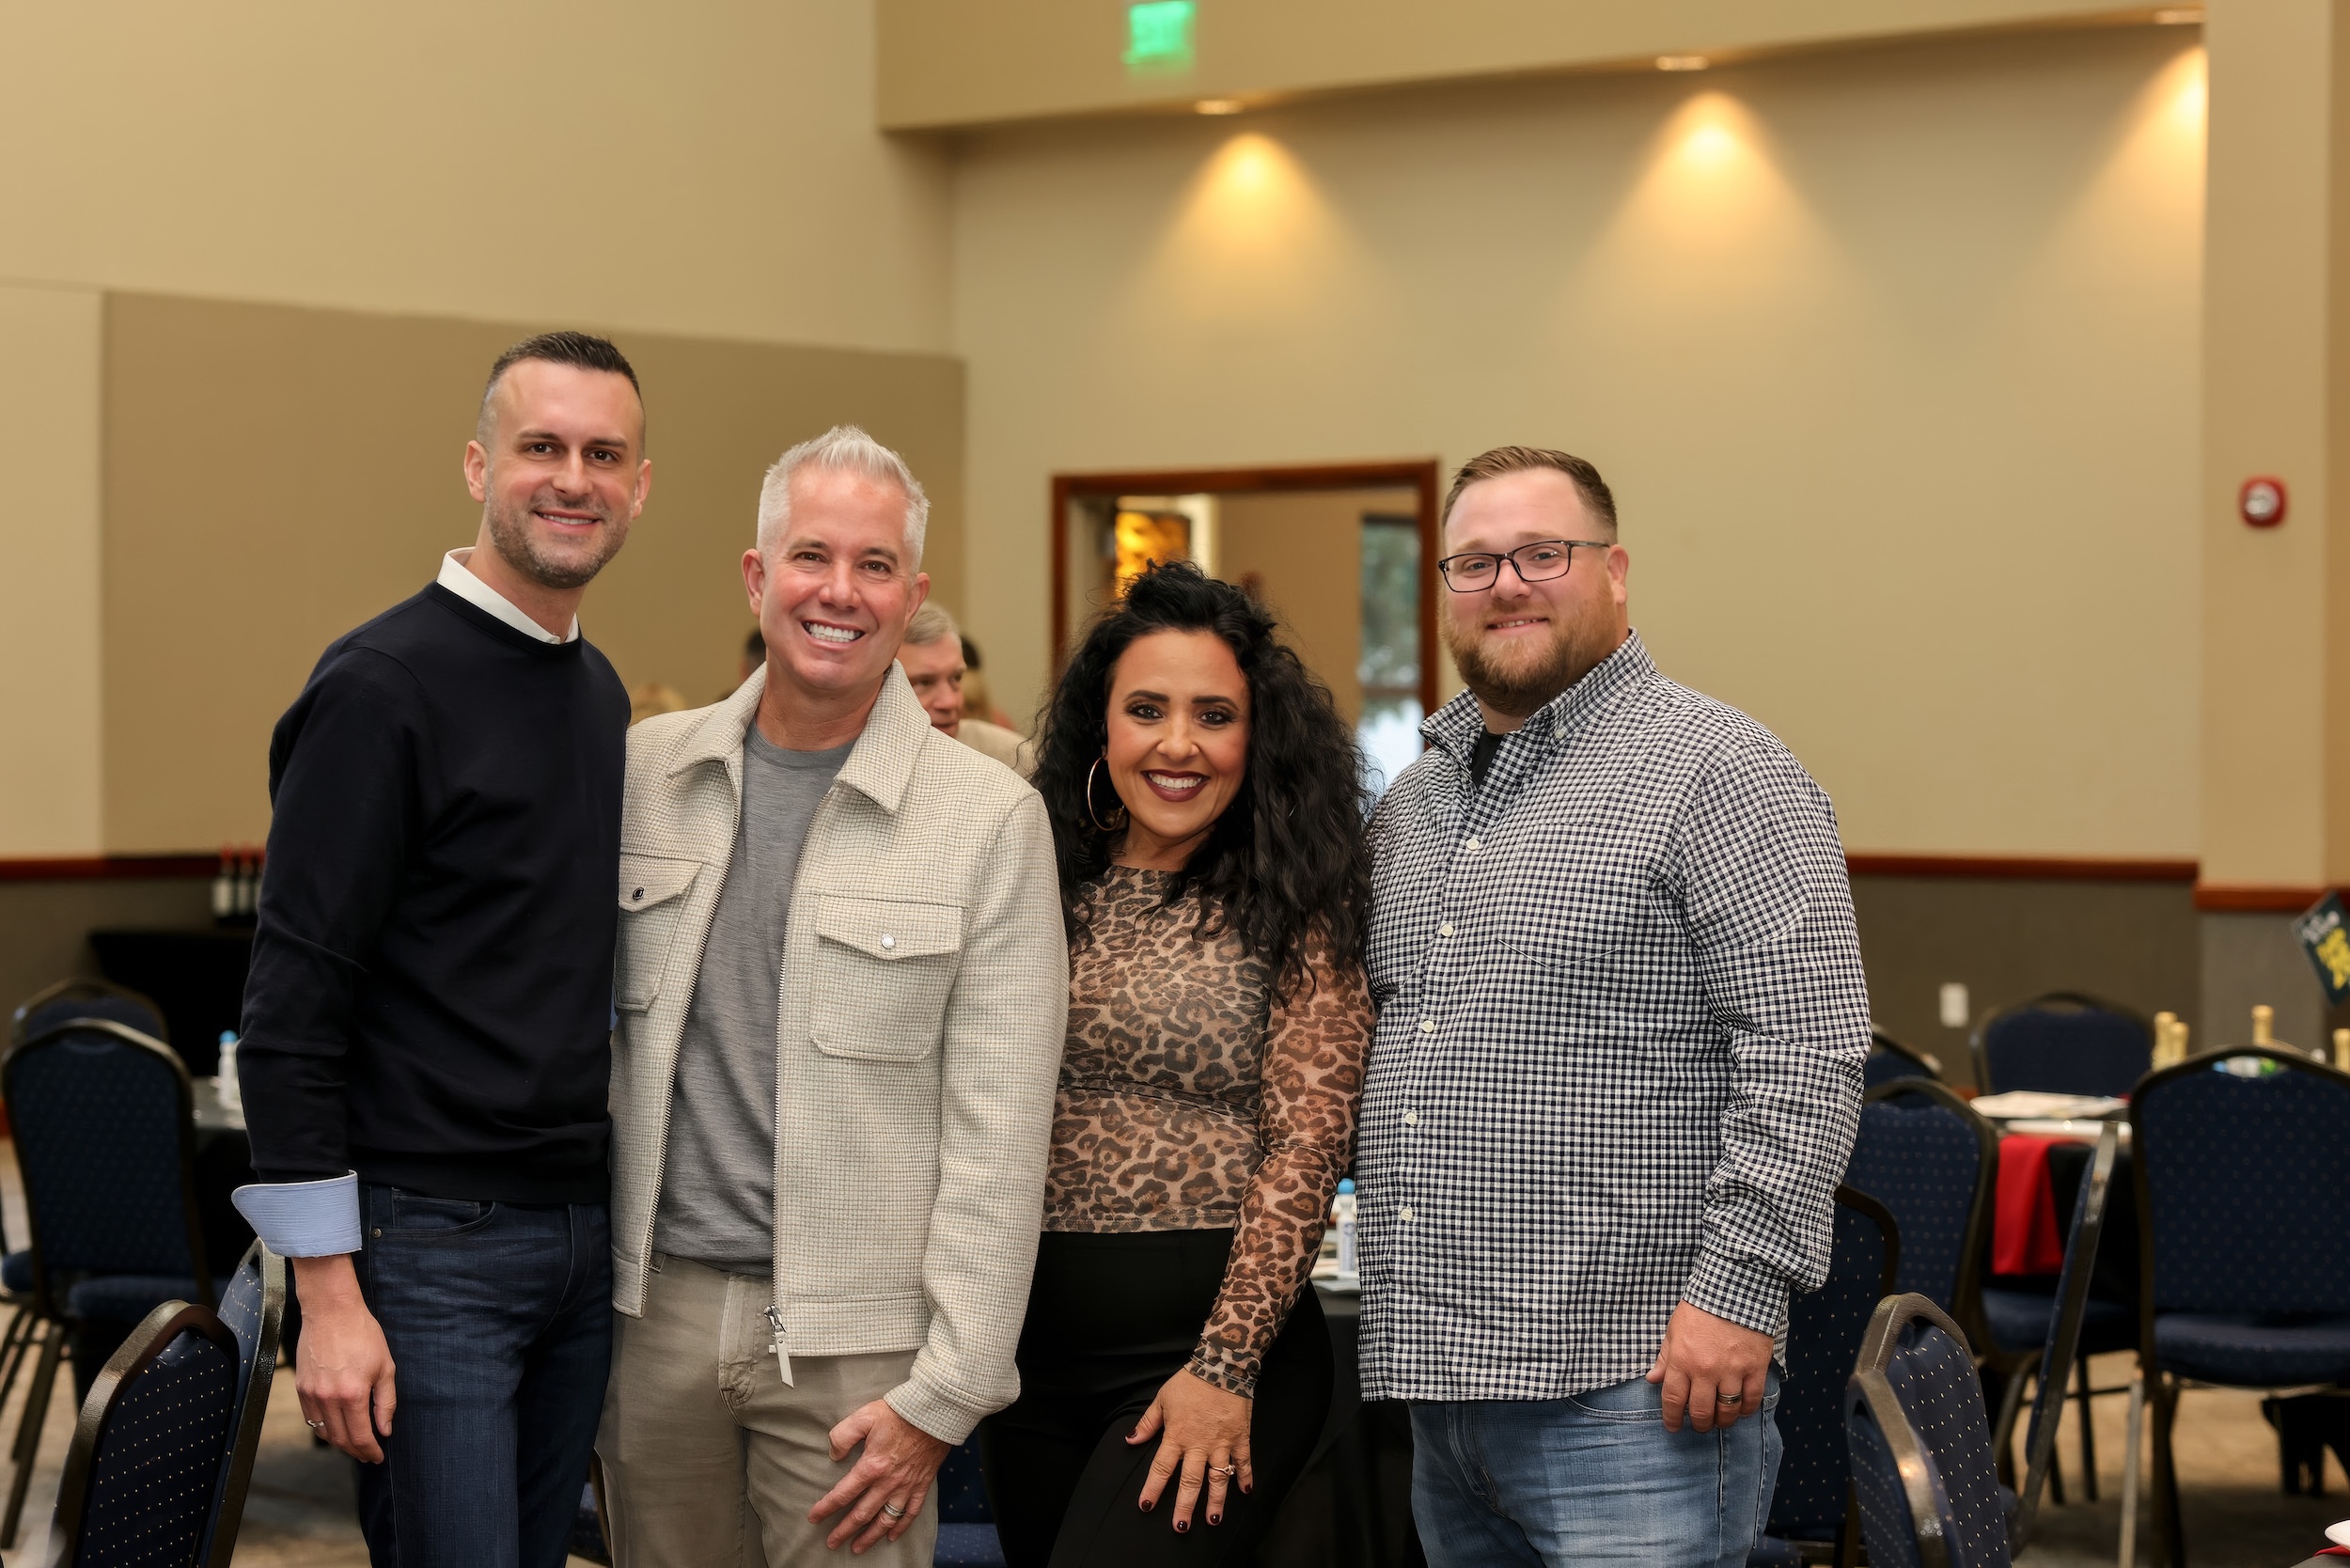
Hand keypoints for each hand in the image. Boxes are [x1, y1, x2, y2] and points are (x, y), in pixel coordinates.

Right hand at [291, 1255, 395, 1461]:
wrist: (331, 1311)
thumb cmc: (363, 1335)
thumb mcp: (385, 1366)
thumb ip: (386, 1402)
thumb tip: (385, 1430)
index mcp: (352, 1394)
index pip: (360, 1435)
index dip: (370, 1450)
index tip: (377, 1457)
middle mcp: (328, 1398)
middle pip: (340, 1438)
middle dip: (355, 1451)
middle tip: (367, 1455)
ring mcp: (311, 1394)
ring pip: (323, 1431)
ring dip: (339, 1442)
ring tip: (353, 1444)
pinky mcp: (300, 1387)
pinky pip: (310, 1418)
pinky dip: (323, 1428)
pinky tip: (335, 1427)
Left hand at [809, 1398, 949, 1552]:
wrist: (935, 1411)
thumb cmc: (899, 1412)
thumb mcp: (864, 1417)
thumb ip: (843, 1436)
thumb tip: (834, 1455)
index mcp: (871, 1467)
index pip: (843, 1494)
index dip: (826, 1508)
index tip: (814, 1518)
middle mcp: (887, 1483)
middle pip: (862, 1514)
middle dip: (844, 1531)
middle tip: (832, 1543)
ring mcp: (906, 1486)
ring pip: (885, 1520)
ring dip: (870, 1536)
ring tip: (858, 1548)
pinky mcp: (921, 1485)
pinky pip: (911, 1513)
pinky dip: (901, 1527)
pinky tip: (892, 1536)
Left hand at [1127, 1367, 1252, 1532]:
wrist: (1222, 1365)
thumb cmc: (1189, 1381)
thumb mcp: (1162, 1399)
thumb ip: (1148, 1423)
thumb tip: (1130, 1440)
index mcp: (1177, 1435)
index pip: (1161, 1468)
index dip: (1153, 1488)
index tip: (1146, 1505)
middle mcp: (1198, 1444)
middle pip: (1190, 1481)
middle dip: (1184, 1506)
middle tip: (1180, 1526)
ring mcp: (1222, 1443)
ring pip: (1218, 1478)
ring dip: (1215, 1501)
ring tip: (1212, 1520)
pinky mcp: (1240, 1437)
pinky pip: (1244, 1461)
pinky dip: (1246, 1477)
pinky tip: (1246, 1492)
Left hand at [1646, 1301, 1771, 1432]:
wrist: (1735, 1288)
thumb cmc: (1701, 1307)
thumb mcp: (1674, 1329)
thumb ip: (1664, 1357)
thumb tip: (1652, 1379)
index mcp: (1681, 1360)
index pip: (1673, 1400)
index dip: (1671, 1418)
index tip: (1672, 1426)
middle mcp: (1705, 1370)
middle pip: (1700, 1411)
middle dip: (1699, 1424)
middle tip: (1699, 1426)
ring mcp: (1732, 1371)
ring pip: (1726, 1411)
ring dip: (1722, 1421)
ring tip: (1720, 1421)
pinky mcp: (1755, 1368)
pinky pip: (1751, 1400)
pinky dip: (1746, 1410)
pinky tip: (1741, 1410)